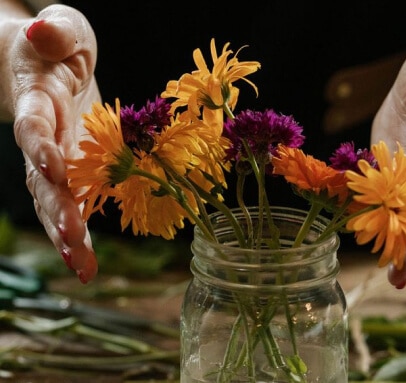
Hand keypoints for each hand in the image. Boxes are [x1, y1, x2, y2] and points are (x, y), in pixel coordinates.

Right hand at [8, 5, 99, 281]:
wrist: (51, 67)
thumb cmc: (59, 46)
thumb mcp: (65, 30)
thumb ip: (57, 31)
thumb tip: (42, 29)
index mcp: (39, 99)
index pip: (34, 124)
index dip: (40, 145)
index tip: (53, 169)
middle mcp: (43, 137)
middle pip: (42, 176)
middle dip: (58, 207)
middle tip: (74, 239)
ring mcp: (56, 158)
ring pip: (54, 201)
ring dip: (67, 234)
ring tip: (83, 267)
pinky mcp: (73, 171)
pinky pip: (73, 204)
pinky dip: (79, 234)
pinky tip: (88, 266)